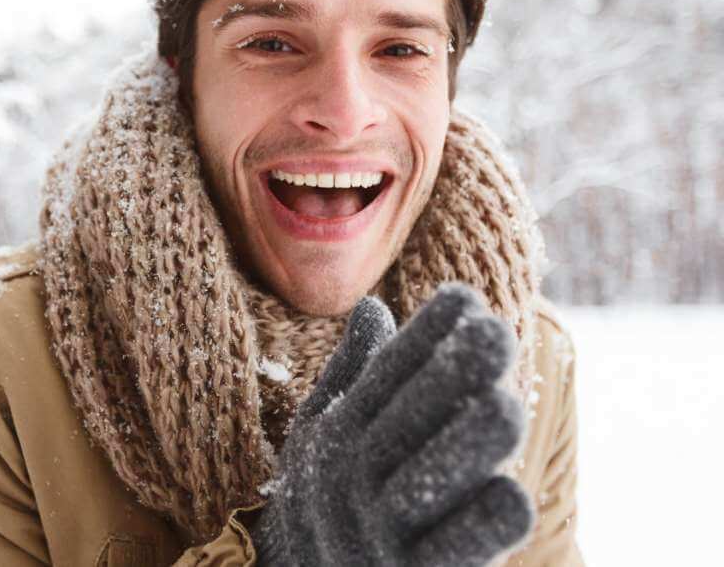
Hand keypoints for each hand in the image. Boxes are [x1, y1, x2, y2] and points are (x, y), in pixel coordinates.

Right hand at [252, 284, 534, 565]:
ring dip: (463, 448)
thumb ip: (353, 372)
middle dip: (449, 379)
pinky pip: (443, 556)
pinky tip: (513, 498)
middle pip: (403, 424)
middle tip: (496, 336)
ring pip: (422, 487)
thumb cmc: (327, 494)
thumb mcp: (324, 432)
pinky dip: (477, 531)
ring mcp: (376, 534)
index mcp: (338, 435)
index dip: (423, 338)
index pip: (383, 378)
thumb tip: (373, 304)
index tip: (464, 297)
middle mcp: (351, 480)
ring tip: (508, 407)